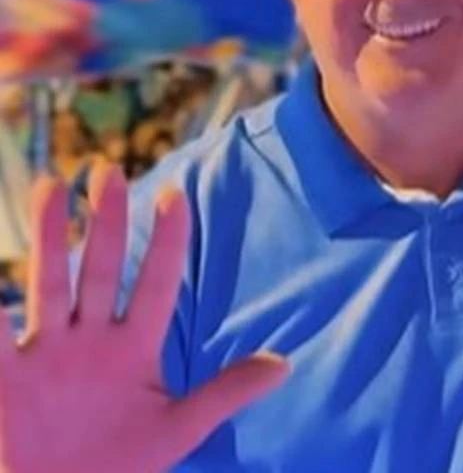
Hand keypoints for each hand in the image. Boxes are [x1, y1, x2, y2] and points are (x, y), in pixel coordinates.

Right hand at [0, 163, 287, 472]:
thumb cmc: (120, 467)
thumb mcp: (179, 430)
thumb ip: (226, 395)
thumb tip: (284, 366)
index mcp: (132, 349)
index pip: (155, 284)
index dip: (165, 242)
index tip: (175, 197)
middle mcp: (88, 341)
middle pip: (98, 270)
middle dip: (103, 223)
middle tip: (109, 170)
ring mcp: (46, 354)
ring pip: (48, 285)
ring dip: (46, 237)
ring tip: (48, 185)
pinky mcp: (5, 378)